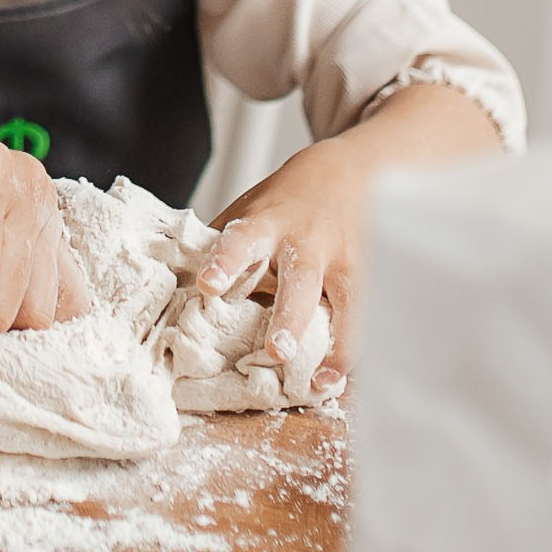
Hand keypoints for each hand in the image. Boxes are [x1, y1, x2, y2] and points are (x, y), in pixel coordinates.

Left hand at [198, 81, 501, 388]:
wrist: (358, 169)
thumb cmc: (291, 199)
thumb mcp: (252, 207)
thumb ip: (223, 241)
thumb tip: (179, 279)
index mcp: (268, 225)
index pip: (242, 240)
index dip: (225, 261)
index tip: (209, 285)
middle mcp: (309, 245)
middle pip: (299, 282)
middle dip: (288, 318)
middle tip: (276, 351)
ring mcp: (346, 263)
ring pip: (346, 306)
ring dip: (337, 347)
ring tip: (323, 382)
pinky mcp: (373, 279)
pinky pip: (369, 318)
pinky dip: (360, 350)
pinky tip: (351, 382)